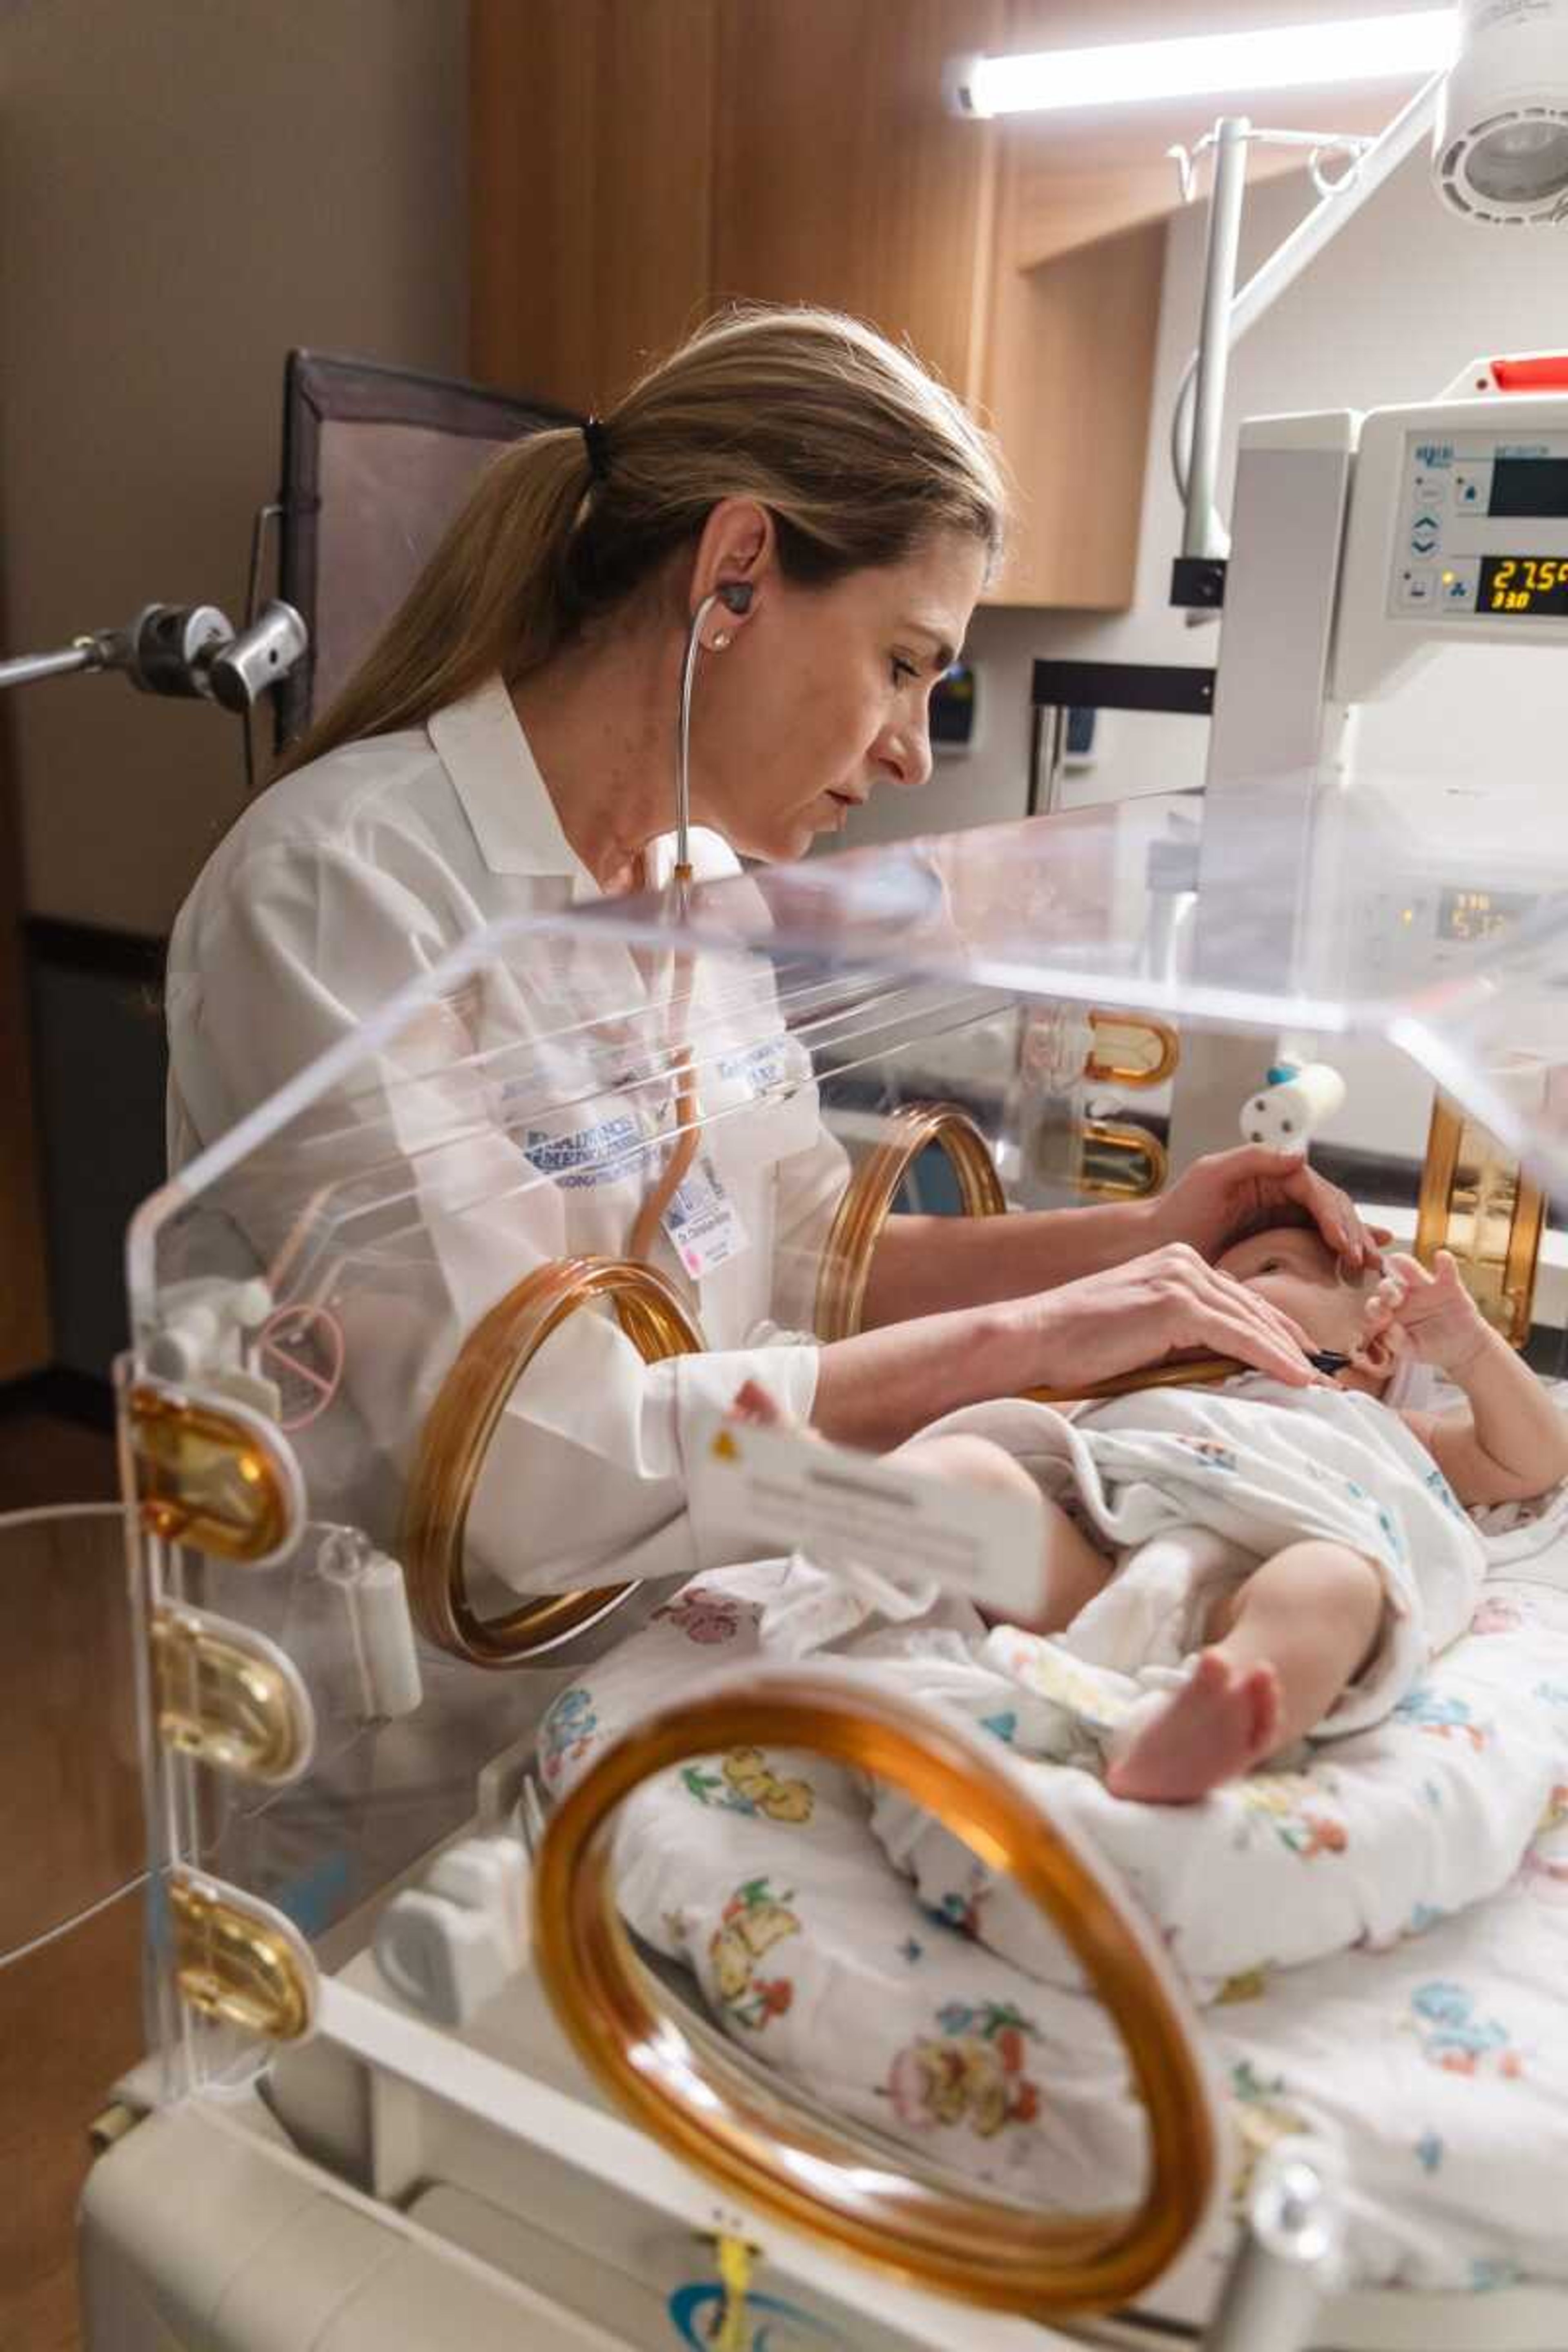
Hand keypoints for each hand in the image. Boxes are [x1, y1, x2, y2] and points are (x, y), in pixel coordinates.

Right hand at [1022, 1243, 1327, 1391]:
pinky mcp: (1176, 1304)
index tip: (1305, 1361)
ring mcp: (1180, 1279)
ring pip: (1252, 1321)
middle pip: (1254, 1307)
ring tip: (1324, 1383)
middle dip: (1294, 1343)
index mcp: (1175, 1263)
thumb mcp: (1145, 1335)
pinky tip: (1299, 1378)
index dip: (1277, 1332)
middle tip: (1331, 1375)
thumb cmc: (1079, 1346)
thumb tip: (1229, 1367)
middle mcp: (1183, 1262)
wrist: (1035, 1338)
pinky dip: (1272, 1358)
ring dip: (1292, 1356)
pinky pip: (1238, 1336)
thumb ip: (1186, 1339)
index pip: (1240, 1300)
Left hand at [1144, 1145, 1383, 1272]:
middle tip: (1363, 1261)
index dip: (1333, 1215)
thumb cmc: (1178, 1207)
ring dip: (1356, 1243)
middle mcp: (1282, 1193)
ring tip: (1375, 1264)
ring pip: (1331, 1226)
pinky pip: (1319, 1244)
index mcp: (1271, 1174)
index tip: (1343, 1243)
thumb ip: (1254, 1158)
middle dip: (1352, 1232)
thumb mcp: (1212, 1174)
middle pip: (1331, 1208)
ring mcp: (1283, 1218)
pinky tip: (1367, 1259)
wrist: (1155, 1244)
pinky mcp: (1280, 1243)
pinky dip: (1344, 1249)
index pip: (1314, 1190)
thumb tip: (1301, 1155)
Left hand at [1363, 1250, 1489, 1377]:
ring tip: (1401, 1263)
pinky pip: (1446, 1269)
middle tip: (1394, 1297)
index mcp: (1390, 1311)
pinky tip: (1442, 1257)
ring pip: (1410, 1268)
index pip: (1376, 1305)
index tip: (1383, 1317)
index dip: (1376, 1308)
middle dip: (1387, 1288)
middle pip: (1388, 1283)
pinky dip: (1444, 1262)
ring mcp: (1425, 1287)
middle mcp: (1403, 1295)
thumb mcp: (1414, 1350)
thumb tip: (1388, 1332)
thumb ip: (1399, 1343)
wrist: (1463, 1347)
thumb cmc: (1432, 1347)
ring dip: (1405, 1265)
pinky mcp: (1448, 1284)